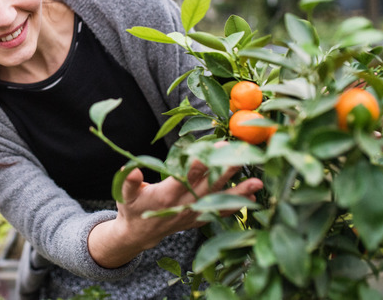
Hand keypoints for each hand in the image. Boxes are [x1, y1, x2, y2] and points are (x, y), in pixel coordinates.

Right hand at [88, 157, 261, 267]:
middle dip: (226, 169)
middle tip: (243, 154)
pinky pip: (220, 212)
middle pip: (209, 185)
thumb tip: (131, 169)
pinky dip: (237, 206)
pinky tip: (253, 197)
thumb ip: (128, 182)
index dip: (201, 162)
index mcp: (166, 195)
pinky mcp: (199, 218)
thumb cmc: (132, 209)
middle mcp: (184, 204)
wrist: (139, 235)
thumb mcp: (124, 196)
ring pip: (219, 199)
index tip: (214, 146)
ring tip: (258, 182)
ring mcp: (194, 213)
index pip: (186, 176)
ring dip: (240, 191)